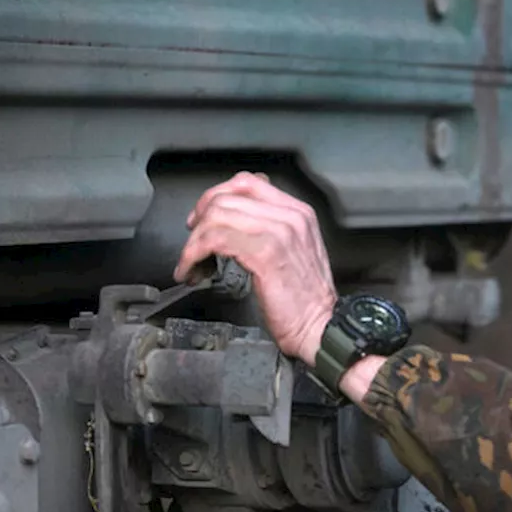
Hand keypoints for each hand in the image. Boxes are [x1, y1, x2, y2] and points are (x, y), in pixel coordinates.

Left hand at [175, 171, 336, 364]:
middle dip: (199, 221)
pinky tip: (192, 271)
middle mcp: (290, 217)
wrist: (321, 327)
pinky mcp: (264, 254)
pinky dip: (193, 255)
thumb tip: (234, 223)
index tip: (202, 218)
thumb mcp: (296, 253)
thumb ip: (272, 230)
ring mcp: (278, 233)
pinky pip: (215, 241)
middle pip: (227, 198)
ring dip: (193, 243)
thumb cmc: (306, 301)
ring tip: (189, 263)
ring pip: (216, 218)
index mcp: (298, 213)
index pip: (247, 183)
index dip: (216, 196)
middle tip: (191, 244)